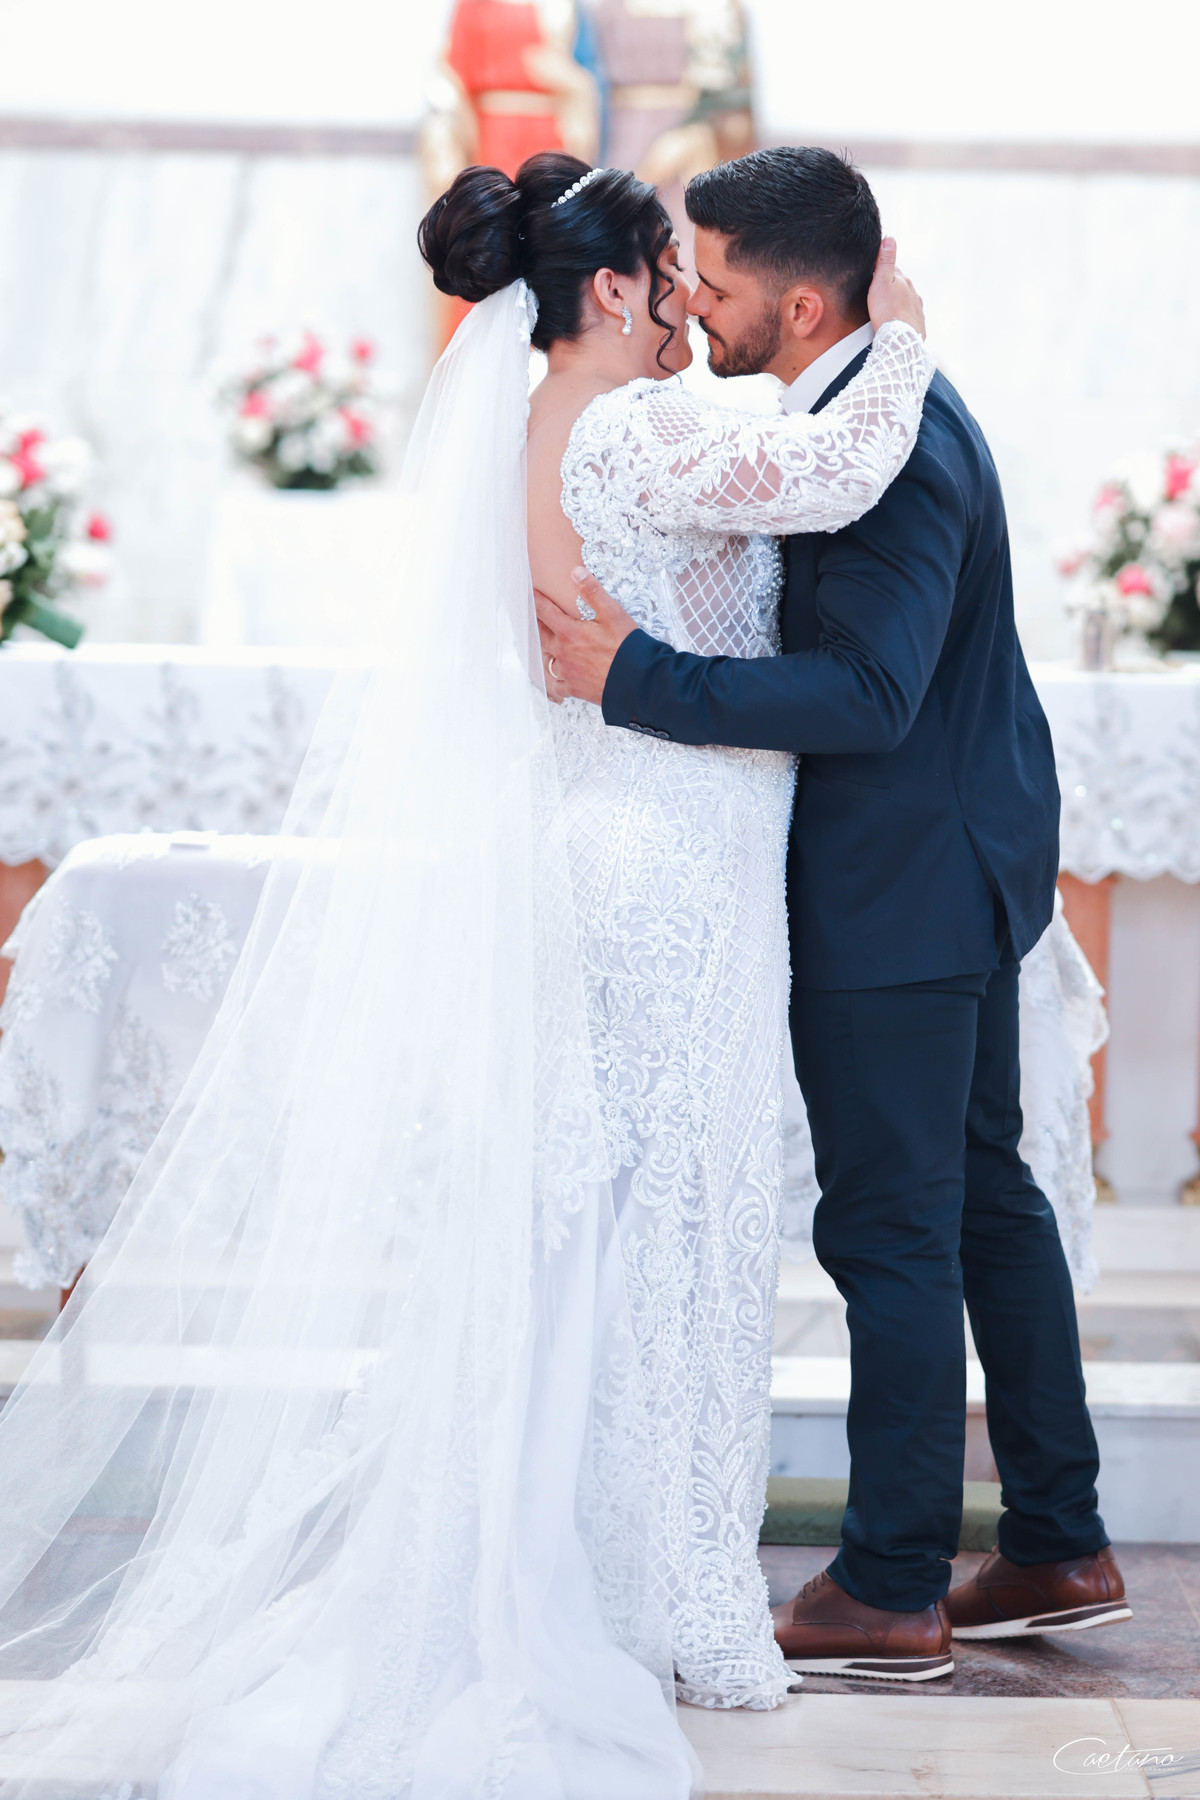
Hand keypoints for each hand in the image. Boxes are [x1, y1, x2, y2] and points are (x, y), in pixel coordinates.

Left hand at [535, 567, 636, 706]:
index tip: (529, 594)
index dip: (535, 600)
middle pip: (540, 635)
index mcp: (569, 633)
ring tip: (543, 645)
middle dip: (535, 624)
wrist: (637, 680)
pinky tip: (556, 677)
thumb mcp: (613, 613)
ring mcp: (567, 672)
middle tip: (530, 617)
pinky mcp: (575, 689)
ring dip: (544, 651)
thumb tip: (576, 572)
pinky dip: (555, 680)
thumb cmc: (626, 647)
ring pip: (546, 660)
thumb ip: (592, 592)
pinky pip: (557, 685)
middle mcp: (563, 653)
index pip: (544, 611)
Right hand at [867, 237, 924, 338]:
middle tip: (879, 295)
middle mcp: (914, 293)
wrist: (899, 339)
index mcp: (904, 281)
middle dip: (893, 288)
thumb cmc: (887, 310)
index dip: (883, 272)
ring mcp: (918, 309)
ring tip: (888, 311)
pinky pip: (910, 319)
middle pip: (902, 287)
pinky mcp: (919, 325)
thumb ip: (885, 261)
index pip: (894, 270)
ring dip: (899, 304)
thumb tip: (890, 238)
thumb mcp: (881, 281)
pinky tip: (897, 324)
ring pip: (908, 302)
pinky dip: (904, 319)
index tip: (875, 275)